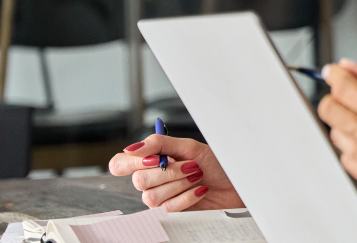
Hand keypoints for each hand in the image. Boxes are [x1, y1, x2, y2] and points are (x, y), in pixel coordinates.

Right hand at [108, 134, 243, 210]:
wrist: (236, 183)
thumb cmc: (215, 163)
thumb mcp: (189, 147)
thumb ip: (159, 144)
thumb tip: (132, 147)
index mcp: (152, 160)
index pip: (120, 164)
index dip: (131, 162)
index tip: (154, 159)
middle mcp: (152, 179)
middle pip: (138, 180)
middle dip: (168, 172)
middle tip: (191, 165)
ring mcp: (160, 196)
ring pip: (150, 196)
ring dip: (179, 183)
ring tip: (197, 176)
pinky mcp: (171, 211)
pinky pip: (168, 207)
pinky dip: (187, 196)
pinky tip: (200, 189)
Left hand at [317, 60, 356, 229]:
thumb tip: (348, 67)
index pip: (341, 87)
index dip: (335, 76)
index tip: (334, 73)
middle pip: (329, 111)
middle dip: (337, 98)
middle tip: (353, 96)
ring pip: (335, 135)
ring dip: (347, 124)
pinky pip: (347, 159)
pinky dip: (355, 148)